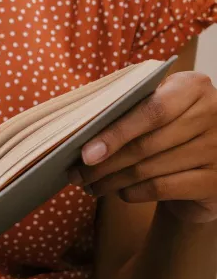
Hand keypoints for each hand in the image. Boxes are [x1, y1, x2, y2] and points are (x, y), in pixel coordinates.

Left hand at [68, 71, 216, 223]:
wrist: (203, 160)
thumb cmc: (165, 125)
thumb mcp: (152, 106)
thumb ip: (125, 108)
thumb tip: (80, 130)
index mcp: (193, 87)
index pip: (151, 111)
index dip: (115, 133)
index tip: (85, 153)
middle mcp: (212, 114)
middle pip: (146, 144)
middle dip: (104, 163)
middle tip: (76, 174)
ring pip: (150, 169)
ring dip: (112, 180)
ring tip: (89, 185)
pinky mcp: (216, 182)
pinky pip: (162, 188)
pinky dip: (134, 192)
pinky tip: (119, 191)